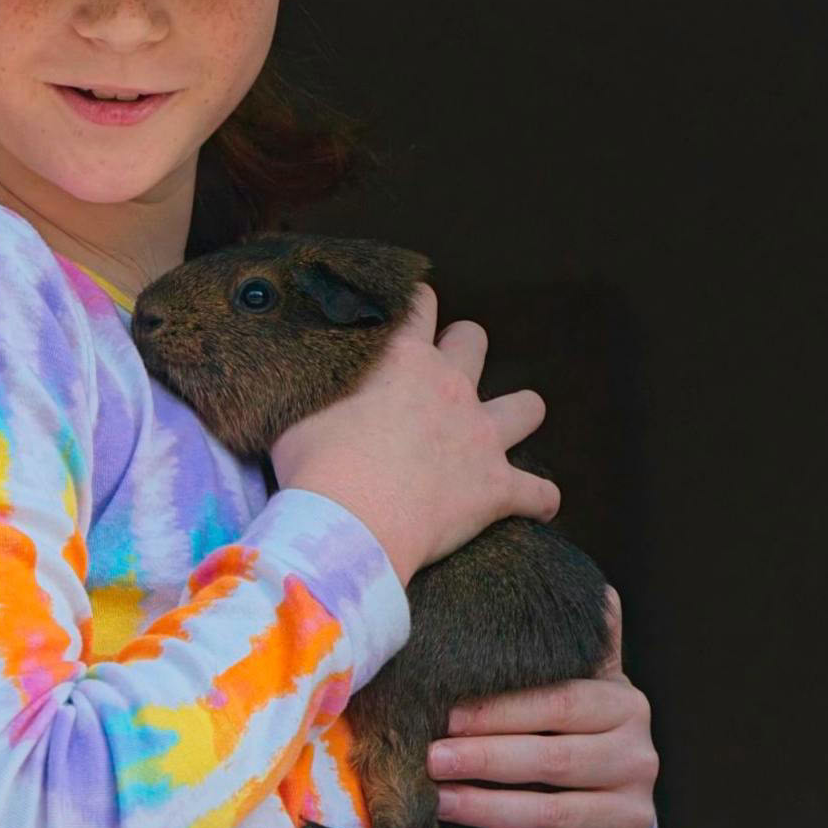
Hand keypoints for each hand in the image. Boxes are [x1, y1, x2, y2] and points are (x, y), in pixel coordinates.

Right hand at [272, 283, 563, 587]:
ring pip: (526, 406)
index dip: (415, 305)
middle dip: (463, 350)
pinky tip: (534, 506)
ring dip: (516, 415)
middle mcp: (450, 386)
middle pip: (474, 341)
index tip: (408, 312)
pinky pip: (539, 493)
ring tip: (500, 431)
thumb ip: (308, 378)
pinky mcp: (498, 487)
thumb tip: (288, 362)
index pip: (418, 305)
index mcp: (401, 358)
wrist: (348, 523)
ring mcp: (480, 435)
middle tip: (439, 378)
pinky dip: (537, 499)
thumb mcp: (295, 405)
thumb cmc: (314, 464)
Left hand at [427, 586, 656, 827]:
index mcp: (626, 707)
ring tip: (438, 799)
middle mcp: (639, 760)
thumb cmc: (574, 732)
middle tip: (430, 757)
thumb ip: (581, 640)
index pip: (562, 703)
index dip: (502, 710)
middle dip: (485, 759)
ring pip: (552, 815)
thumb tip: (591, 586)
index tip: (447, 713)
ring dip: (487, 809)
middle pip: (554, 760)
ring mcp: (632, 815)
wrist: (608, 804)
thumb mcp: (582, 683)